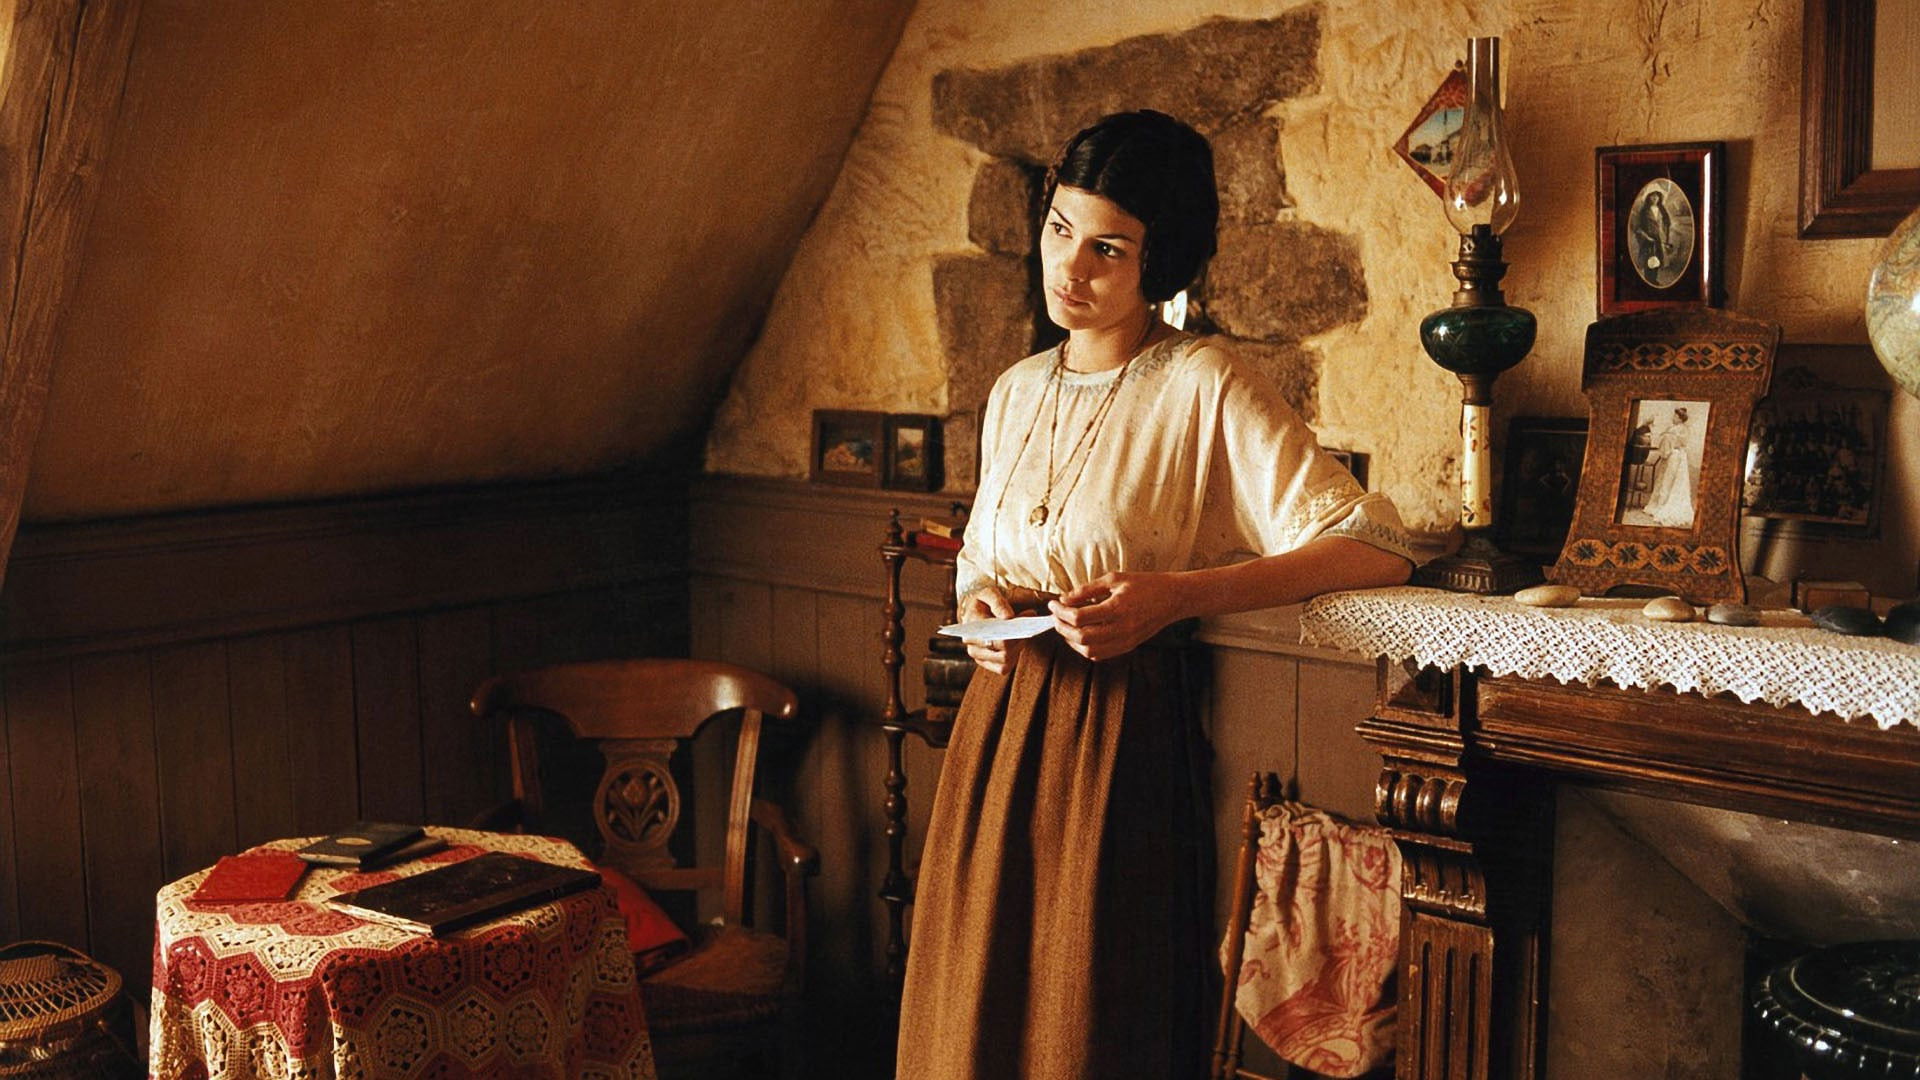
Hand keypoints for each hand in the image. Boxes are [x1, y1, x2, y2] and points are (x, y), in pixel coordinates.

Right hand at [960, 584, 1019, 675]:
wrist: (974, 608)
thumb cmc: (983, 600)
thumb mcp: (989, 593)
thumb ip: (998, 603)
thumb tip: (1008, 617)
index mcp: (971, 628)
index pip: (997, 640)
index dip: (1016, 634)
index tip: (1028, 617)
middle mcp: (972, 645)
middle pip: (1004, 653)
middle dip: (1020, 640)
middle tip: (1029, 625)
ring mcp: (978, 656)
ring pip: (1005, 661)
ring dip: (1018, 648)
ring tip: (1022, 633)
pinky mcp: (986, 662)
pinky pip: (1003, 668)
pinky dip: (1013, 658)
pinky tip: (1017, 644)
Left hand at [1049, 571, 1183, 662]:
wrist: (1172, 598)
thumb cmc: (1144, 584)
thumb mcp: (1114, 579)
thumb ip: (1087, 590)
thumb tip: (1064, 599)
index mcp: (1118, 608)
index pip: (1079, 617)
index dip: (1061, 611)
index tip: (1053, 603)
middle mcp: (1122, 628)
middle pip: (1081, 637)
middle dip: (1062, 627)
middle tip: (1055, 615)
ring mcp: (1126, 640)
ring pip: (1089, 650)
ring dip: (1071, 640)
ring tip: (1065, 626)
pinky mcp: (1128, 646)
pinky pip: (1100, 655)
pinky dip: (1085, 648)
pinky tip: (1080, 635)